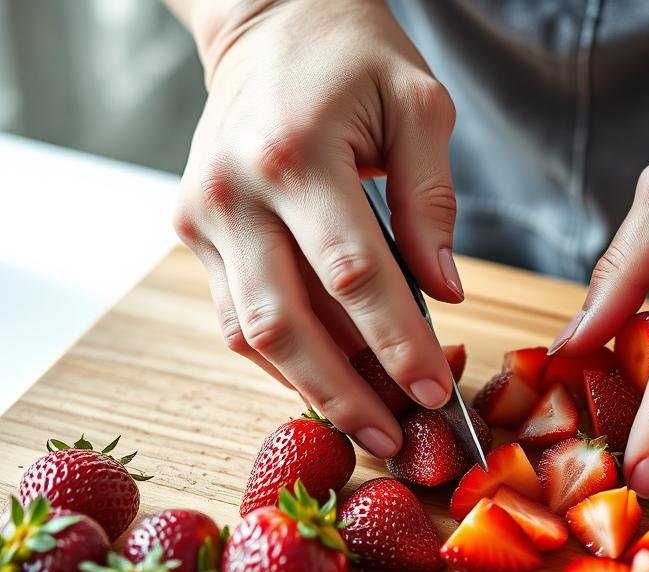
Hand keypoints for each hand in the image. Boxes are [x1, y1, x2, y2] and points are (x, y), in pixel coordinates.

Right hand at [173, 0, 460, 456]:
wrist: (270, 23)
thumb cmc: (353, 58)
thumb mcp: (419, 105)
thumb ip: (434, 200)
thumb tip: (443, 294)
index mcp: (294, 152)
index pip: (352, 275)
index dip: (397, 344)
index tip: (436, 393)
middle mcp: (234, 191)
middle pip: (288, 325)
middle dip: (347, 394)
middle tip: (396, 441)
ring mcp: (203, 215)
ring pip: (252, 333)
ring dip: (312, 388)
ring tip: (369, 425)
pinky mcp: (194, 231)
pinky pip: (236, 317)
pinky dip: (284, 359)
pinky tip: (329, 382)